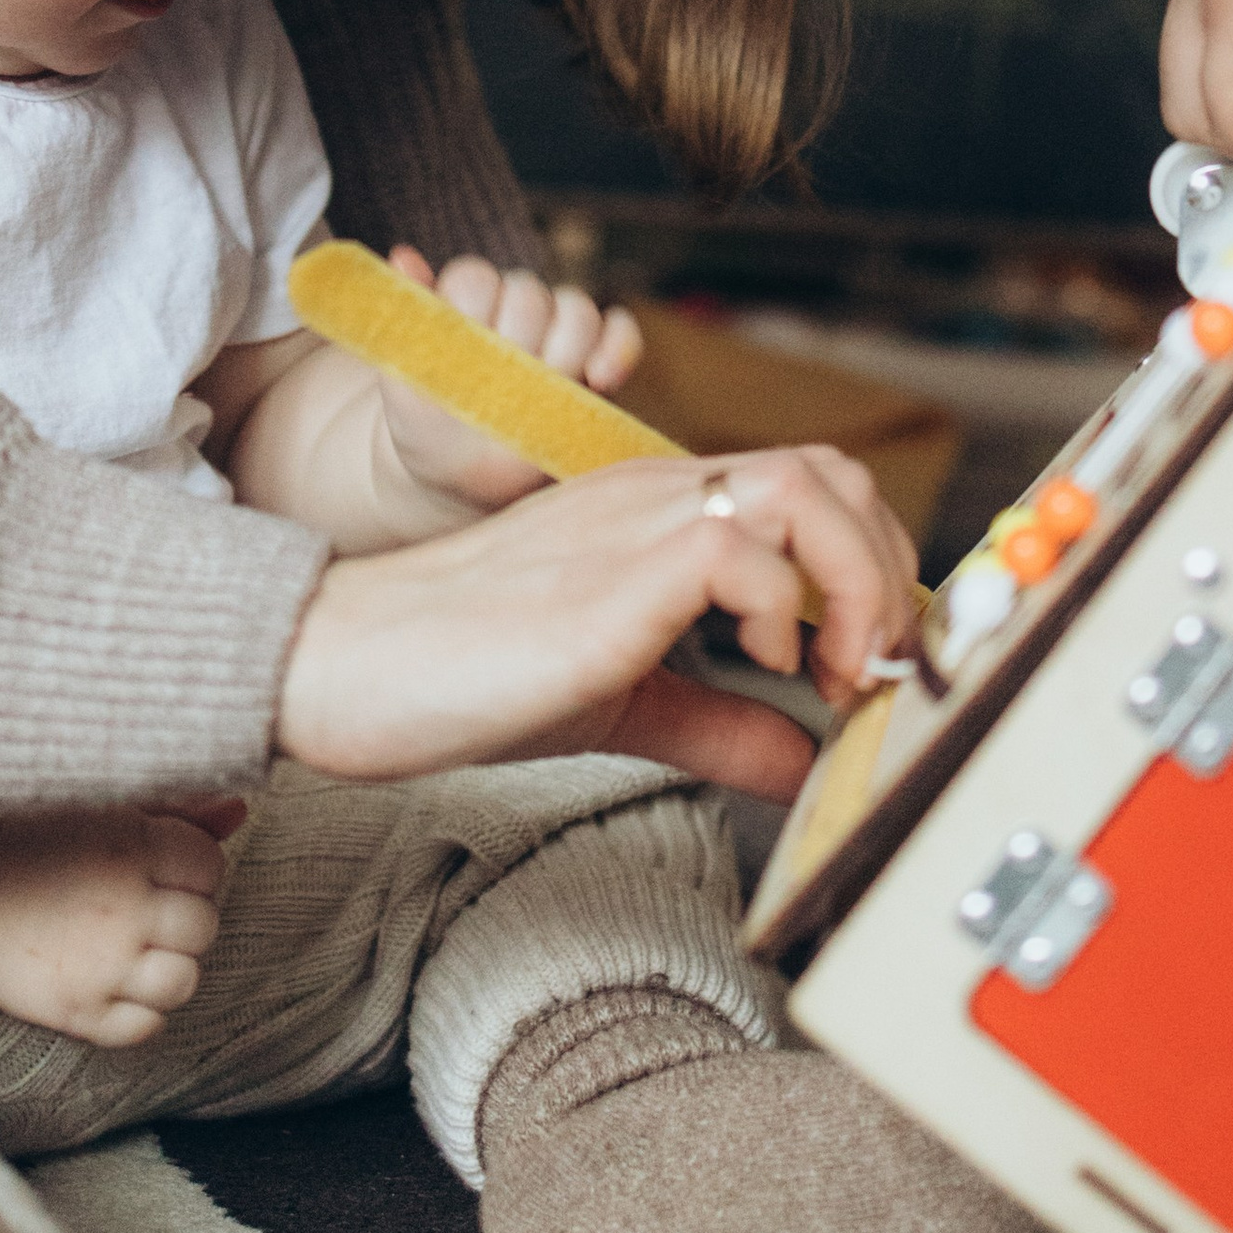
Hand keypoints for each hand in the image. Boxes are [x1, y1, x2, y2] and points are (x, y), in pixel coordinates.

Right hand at [275, 445, 917, 796]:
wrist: (347, 666)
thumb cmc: (461, 673)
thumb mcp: (622, 701)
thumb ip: (717, 721)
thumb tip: (806, 762)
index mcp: (658, 514)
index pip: (811, 487)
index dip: (871, 564)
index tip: (871, 663)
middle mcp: (655, 497)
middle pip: (829, 471)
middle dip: (885, 569)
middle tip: (875, 669)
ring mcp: (633, 524)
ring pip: (804, 486)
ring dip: (855, 581)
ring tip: (838, 671)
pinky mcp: (610, 575)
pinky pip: (735, 547)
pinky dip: (783, 610)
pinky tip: (765, 672)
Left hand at [376, 247, 644, 510]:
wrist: (461, 473)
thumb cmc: (427, 422)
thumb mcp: (406, 381)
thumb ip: (407, 321)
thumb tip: (403, 255)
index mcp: (463, 303)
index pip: (475, 279)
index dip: (473, 309)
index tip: (469, 348)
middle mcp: (512, 308)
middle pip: (530, 292)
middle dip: (521, 334)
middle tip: (506, 382)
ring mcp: (556, 332)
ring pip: (578, 308)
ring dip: (570, 343)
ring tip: (552, 383)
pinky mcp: (593, 360)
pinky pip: (619, 332)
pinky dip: (619, 347)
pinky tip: (601, 379)